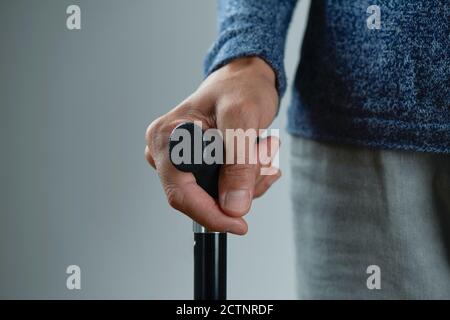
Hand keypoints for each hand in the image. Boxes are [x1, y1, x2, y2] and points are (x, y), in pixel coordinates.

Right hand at [145, 57, 280, 234]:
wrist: (246, 80)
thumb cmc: (240, 87)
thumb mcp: (244, 118)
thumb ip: (238, 162)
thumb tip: (233, 207)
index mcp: (167, 137)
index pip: (181, 192)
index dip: (211, 212)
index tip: (240, 222)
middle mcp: (166, 152)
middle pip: (200, 198)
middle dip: (239, 189)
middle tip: (263, 160)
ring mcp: (181, 162)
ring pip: (217, 198)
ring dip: (249, 181)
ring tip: (262, 149)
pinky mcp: (198, 168)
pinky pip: (223, 191)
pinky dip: (248, 180)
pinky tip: (257, 155)